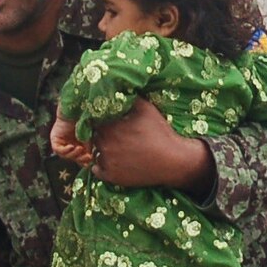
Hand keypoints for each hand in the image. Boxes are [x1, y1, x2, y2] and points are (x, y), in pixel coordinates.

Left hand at [49, 115, 92, 166]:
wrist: (76, 112)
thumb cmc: (83, 123)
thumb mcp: (87, 140)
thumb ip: (87, 150)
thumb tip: (89, 162)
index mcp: (75, 146)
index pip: (77, 158)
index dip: (83, 161)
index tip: (89, 161)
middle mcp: (66, 145)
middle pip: (71, 158)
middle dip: (79, 158)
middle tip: (87, 156)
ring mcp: (60, 143)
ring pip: (64, 155)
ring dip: (73, 154)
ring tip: (80, 148)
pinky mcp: (54, 139)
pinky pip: (58, 150)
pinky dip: (65, 150)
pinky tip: (71, 146)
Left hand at [88, 98, 213, 193]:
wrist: (172, 161)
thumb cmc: (160, 133)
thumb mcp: (146, 108)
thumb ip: (129, 99)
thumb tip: (118, 90)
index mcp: (108, 126)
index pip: (93, 121)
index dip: (101, 121)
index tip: (110, 122)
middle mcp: (103, 144)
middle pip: (93, 137)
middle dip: (101, 134)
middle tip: (114, 135)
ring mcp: (106, 161)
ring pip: (94, 152)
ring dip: (100, 149)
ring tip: (116, 148)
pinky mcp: (111, 176)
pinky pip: (96, 169)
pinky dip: (100, 165)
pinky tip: (113, 160)